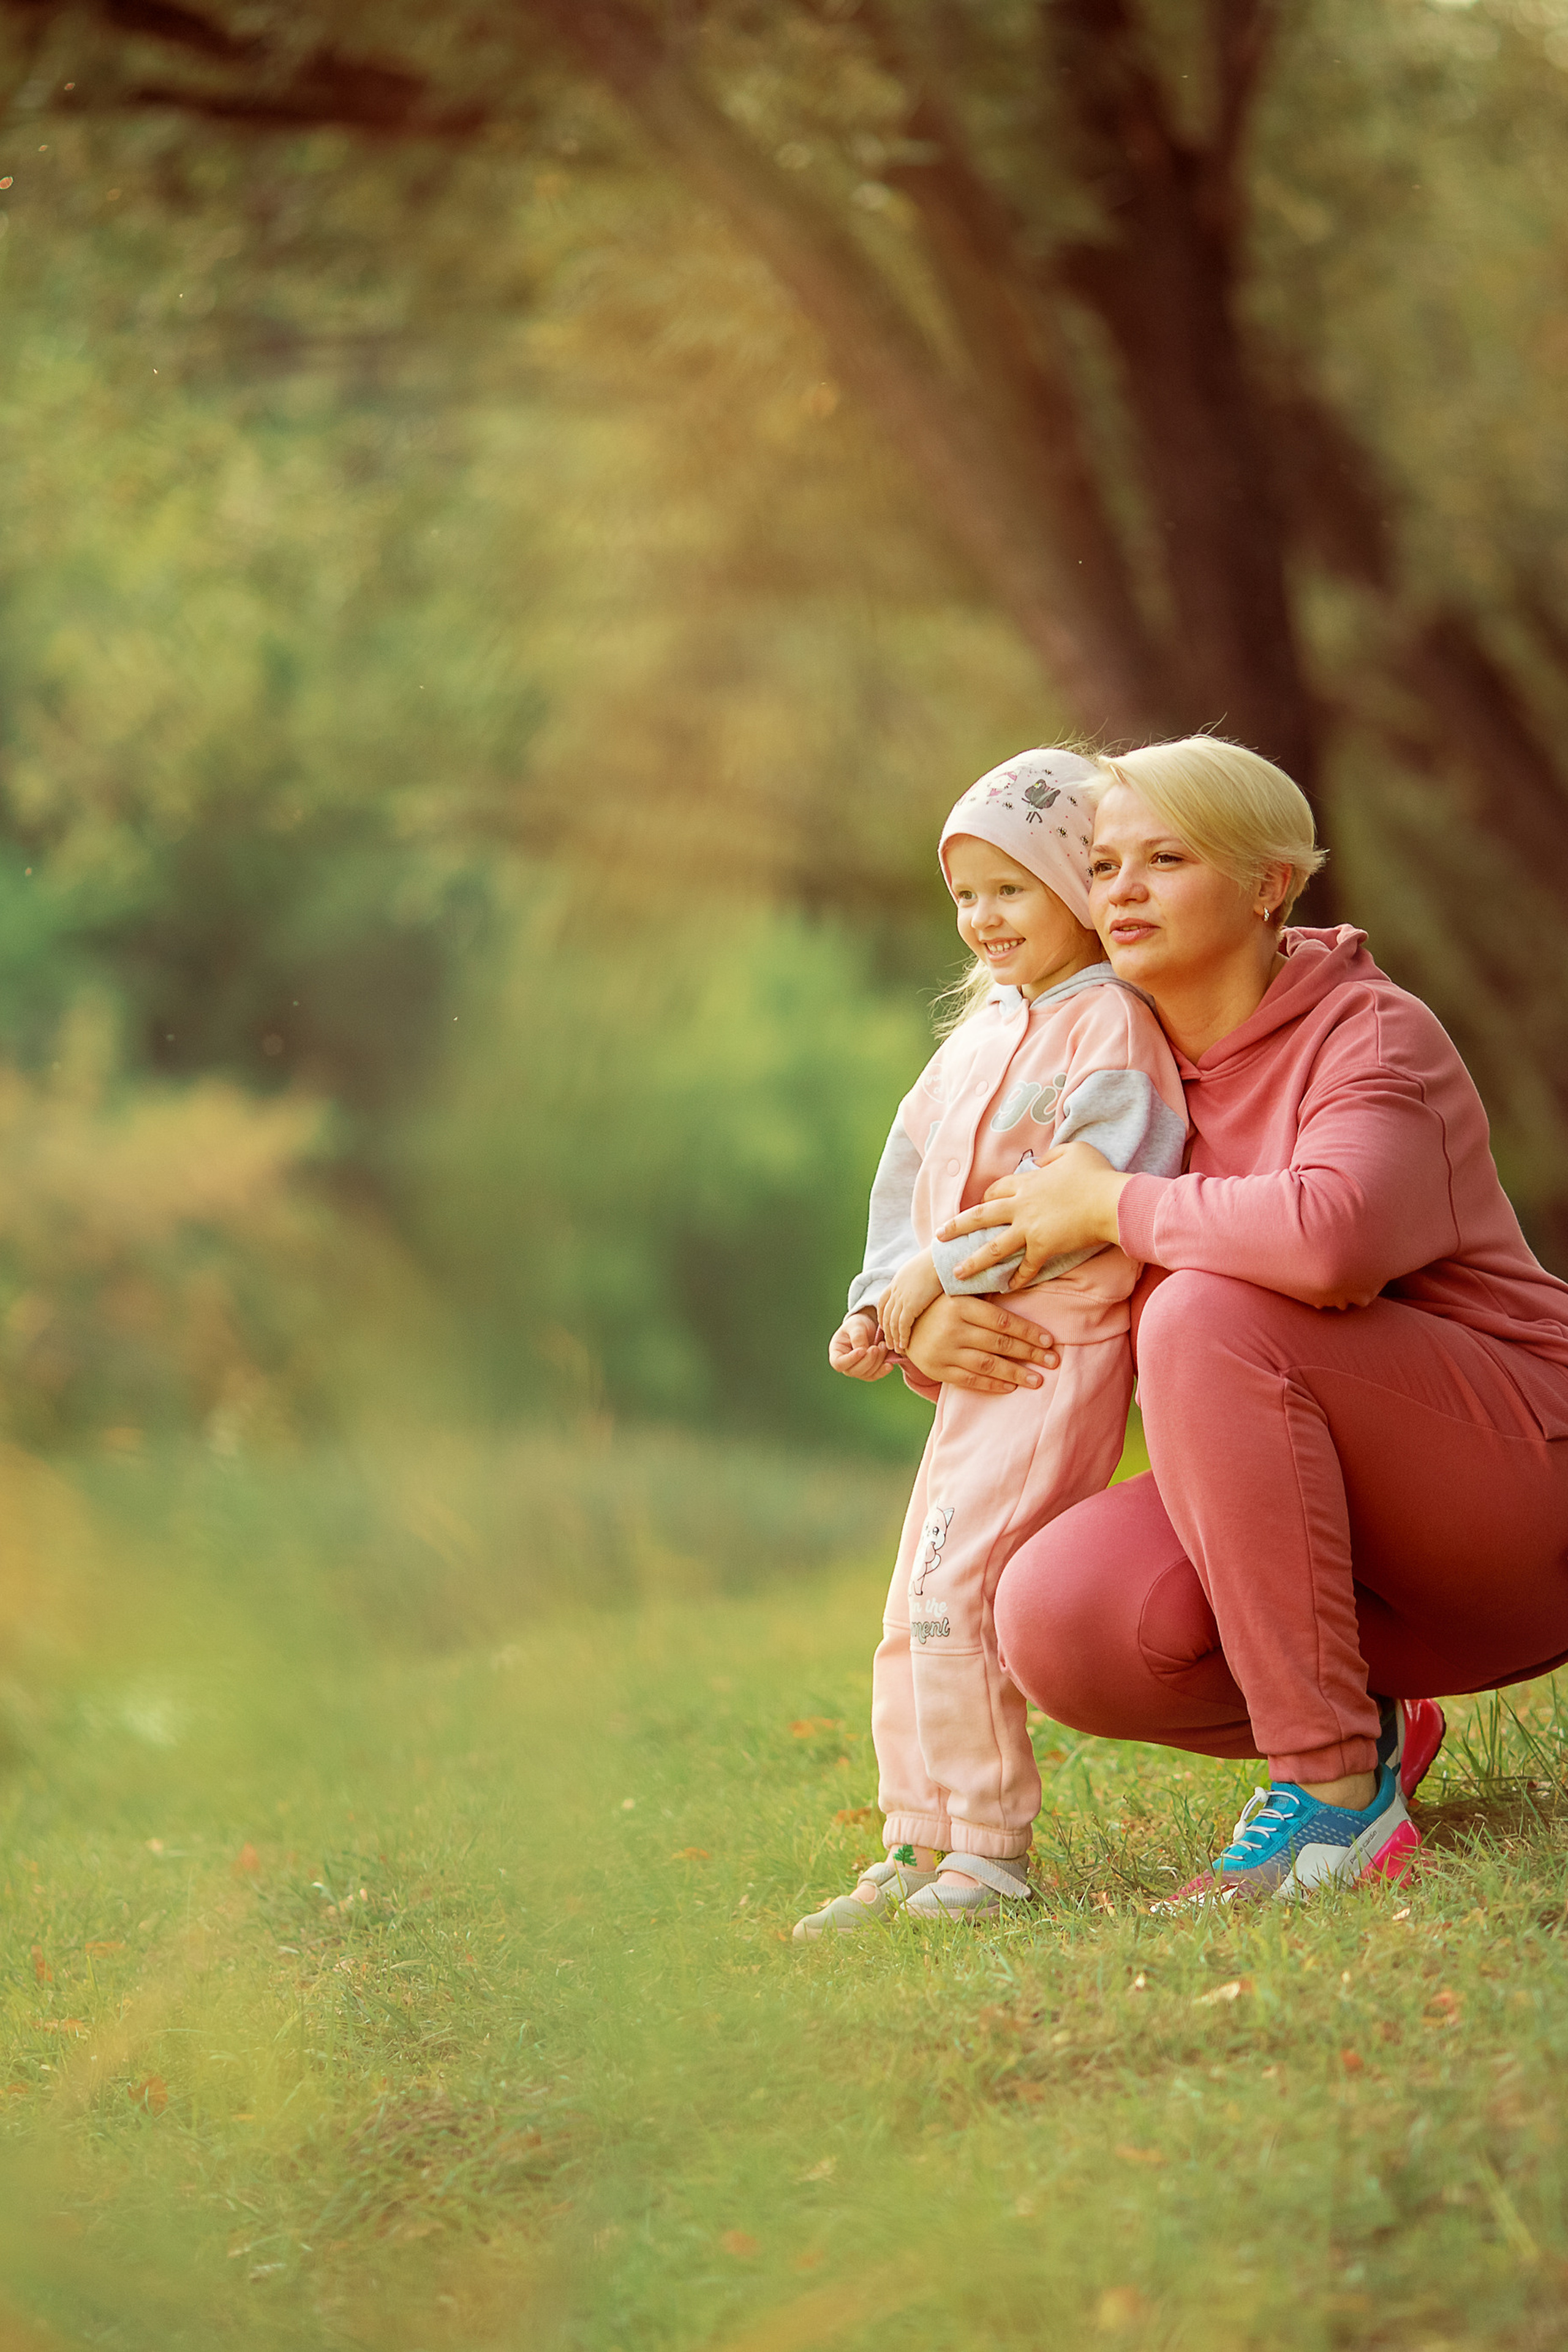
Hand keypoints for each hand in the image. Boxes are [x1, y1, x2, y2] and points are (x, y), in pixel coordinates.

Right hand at [828, 1308, 891, 1380]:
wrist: (868, 1327)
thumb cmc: (858, 1325)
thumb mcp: (856, 1325)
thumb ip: (858, 1336)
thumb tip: (863, 1350)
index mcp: (837, 1353)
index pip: (839, 1363)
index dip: (850, 1359)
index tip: (862, 1350)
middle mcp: (846, 1365)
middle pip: (854, 1371)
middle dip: (868, 1360)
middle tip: (877, 1347)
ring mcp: (858, 1370)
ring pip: (867, 1374)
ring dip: (877, 1361)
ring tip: (883, 1345)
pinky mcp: (870, 1372)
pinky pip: (876, 1375)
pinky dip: (883, 1370)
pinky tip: (889, 1364)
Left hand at [878, 1250, 942, 1354]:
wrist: (943, 1257)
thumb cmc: (941, 1262)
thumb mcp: (926, 1269)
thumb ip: (922, 1280)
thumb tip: (930, 1286)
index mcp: (899, 1279)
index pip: (884, 1300)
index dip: (883, 1314)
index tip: (885, 1325)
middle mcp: (896, 1289)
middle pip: (885, 1314)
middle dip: (886, 1330)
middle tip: (889, 1343)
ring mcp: (902, 1297)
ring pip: (892, 1322)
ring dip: (893, 1337)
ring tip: (896, 1349)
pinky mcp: (911, 1304)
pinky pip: (902, 1325)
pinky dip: (902, 1337)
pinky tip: (904, 1346)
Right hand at [902, 1292, 1058, 1394]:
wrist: (902, 1325)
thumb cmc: (939, 1306)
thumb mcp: (959, 1293)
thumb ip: (986, 1294)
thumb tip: (1022, 1287)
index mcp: (960, 1305)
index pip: (1002, 1321)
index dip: (1028, 1331)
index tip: (1049, 1340)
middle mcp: (952, 1328)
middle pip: (999, 1344)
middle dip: (1030, 1354)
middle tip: (1053, 1361)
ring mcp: (943, 1351)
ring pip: (987, 1365)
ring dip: (1016, 1374)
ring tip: (1038, 1380)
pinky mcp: (937, 1369)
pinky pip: (969, 1380)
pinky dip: (992, 1385)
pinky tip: (1011, 1387)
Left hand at [938, 1142, 1130, 1289]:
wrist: (1111, 1202)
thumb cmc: (1095, 1175)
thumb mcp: (1074, 1152)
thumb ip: (1053, 1155)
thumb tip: (1042, 1160)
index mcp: (1026, 1182)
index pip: (996, 1191)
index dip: (985, 1199)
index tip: (977, 1207)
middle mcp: (1021, 1206)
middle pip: (981, 1216)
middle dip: (957, 1227)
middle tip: (939, 1237)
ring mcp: (1030, 1228)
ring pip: (994, 1247)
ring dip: (973, 1261)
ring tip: (956, 1274)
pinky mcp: (1044, 1247)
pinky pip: (1026, 1266)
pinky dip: (1017, 1278)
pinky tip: (1007, 1288)